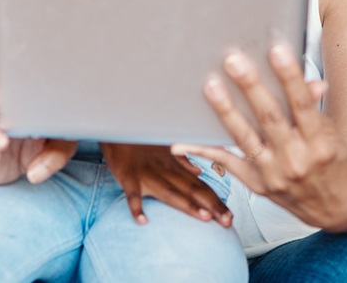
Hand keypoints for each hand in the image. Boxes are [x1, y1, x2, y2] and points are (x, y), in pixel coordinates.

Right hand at [0, 80, 75, 184]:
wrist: (27, 168)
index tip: (7, 83)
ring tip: (0, 143)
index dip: (1, 77)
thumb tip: (36, 173)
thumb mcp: (60, 146)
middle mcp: (0, 108)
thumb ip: (55, 155)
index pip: (5, 78)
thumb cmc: (46, 145)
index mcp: (19, 96)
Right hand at [100, 143, 231, 226]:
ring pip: (170, 192)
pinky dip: (136, 206)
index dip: (215, 201)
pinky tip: (142, 220)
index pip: (199, 186)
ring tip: (204, 217)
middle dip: (211, 207)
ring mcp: (146, 174)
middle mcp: (164, 171)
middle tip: (228, 222)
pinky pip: (132, 194)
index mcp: (174, 165)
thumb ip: (182, 159)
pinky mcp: (127, 177)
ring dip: (187, 205)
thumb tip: (198, 172)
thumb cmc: (139, 137)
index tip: (230, 217)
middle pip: (191, 191)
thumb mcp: (163, 145)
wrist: (116, 123)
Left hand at [172, 45, 346, 230]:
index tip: (276, 50)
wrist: (339, 209)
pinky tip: (179, 142)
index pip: (303, 103)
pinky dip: (203, 151)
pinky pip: (227, 163)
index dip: (290, 77)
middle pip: (270, 117)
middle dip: (251, 87)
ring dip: (226, 111)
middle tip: (233, 61)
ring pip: (245, 138)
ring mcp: (274, 175)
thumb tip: (311, 81)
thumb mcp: (332, 135)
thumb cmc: (333, 163)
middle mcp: (296, 159)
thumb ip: (314, 108)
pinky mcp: (257, 185)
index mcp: (319, 142)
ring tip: (211, 86)